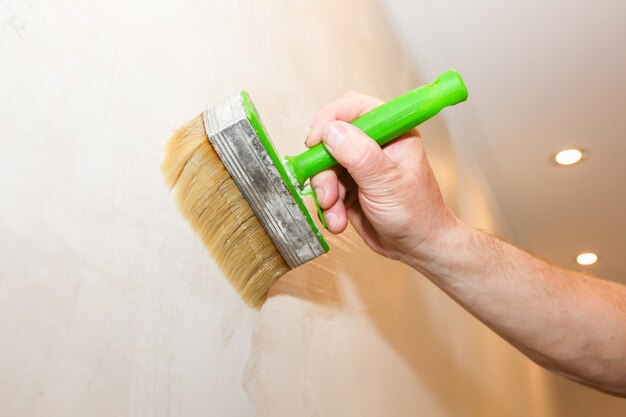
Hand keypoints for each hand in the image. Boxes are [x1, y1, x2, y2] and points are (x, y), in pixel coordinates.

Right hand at [305, 92, 458, 265]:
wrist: (416, 247)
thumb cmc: (416, 212)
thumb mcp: (387, 181)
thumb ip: (359, 154)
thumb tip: (330, 131)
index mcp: (391, 132)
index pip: (353, 108)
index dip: (329, 119)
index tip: (315, 141)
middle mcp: (372, 145)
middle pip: (330, 141)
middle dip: (323, 170)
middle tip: (327, 194)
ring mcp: (359, 167)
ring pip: (324, 168)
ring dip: (325, 194)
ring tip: (336, 215)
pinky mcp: (348, 188)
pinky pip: (326, 190)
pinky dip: (328, 207)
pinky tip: (339, 221)